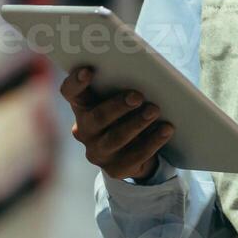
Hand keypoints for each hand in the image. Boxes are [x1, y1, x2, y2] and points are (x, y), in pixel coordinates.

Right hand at [60, 67, 174, 181]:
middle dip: (117, 106)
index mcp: (83, 106)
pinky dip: (153, 141)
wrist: (136, 150)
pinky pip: (135, 155)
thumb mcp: (121, 97)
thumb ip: (123, 84)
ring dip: (137, 123)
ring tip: (154, 110)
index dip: (76, 82)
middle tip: (137, 96)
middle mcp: (85, 130)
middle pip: (97, 117)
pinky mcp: (116, 169)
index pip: (71, 93)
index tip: (88, 70)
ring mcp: (98, 152)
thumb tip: (145, 69)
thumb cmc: (128, 112)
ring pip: (116, 138)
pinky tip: (166, 129)